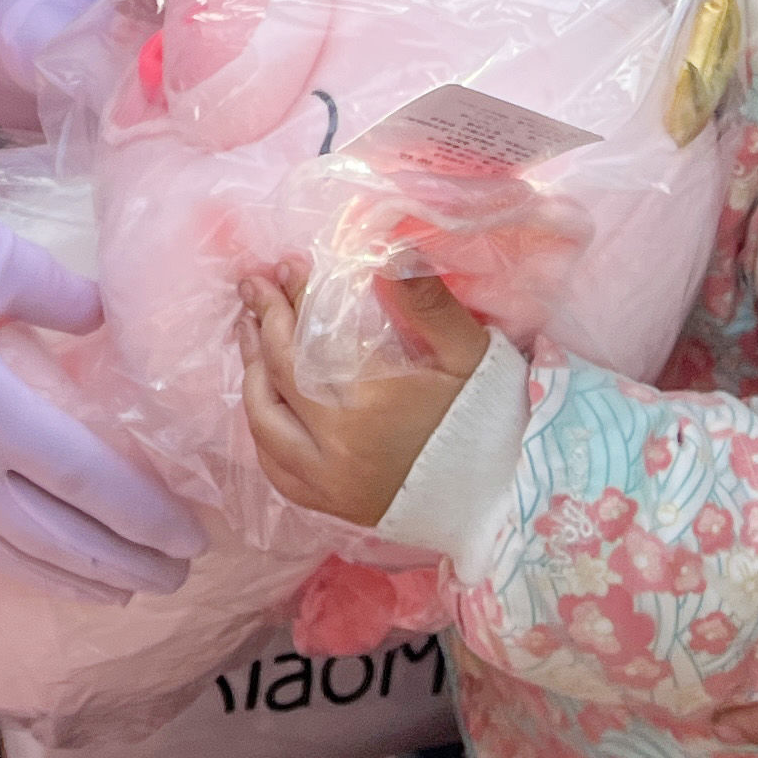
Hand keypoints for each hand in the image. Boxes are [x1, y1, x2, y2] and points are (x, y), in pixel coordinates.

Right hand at [0, 165, 205, 601]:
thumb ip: (42, 287)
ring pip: (8, 553)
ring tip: (123, 590)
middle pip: (57, 537)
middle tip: (180, 576)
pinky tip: (30, 559)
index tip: (195, 536)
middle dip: (126, 561)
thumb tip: (101, 317)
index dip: (148, 515)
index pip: (88, 481)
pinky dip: (15, 562)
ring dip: (74, 576)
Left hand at [239, 263, 490, 527]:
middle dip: (260, 328)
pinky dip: (265, 432)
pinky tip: (269, 401)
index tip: (285, 267)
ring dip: (252, 378)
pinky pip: (278, 470)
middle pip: (273, 382)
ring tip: (253, 335)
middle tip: (255, 290)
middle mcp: (334, 452)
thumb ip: (425, 303)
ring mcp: (330, 486)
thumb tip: (391, 250)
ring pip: (264, 428)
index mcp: (362, 409)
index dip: (288, 300)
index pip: (300, 345)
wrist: (505, 499)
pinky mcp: (335, 507)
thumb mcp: (466, 352)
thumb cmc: (487, 418)